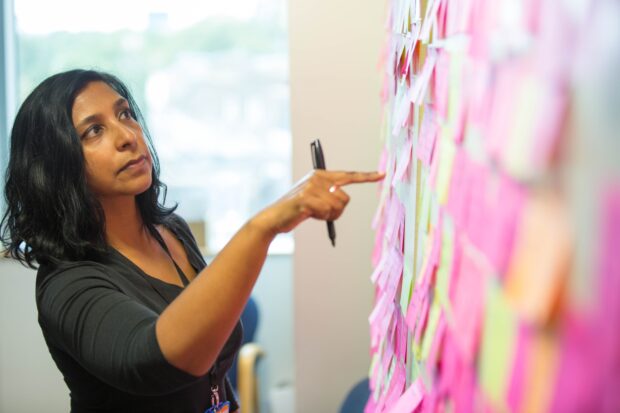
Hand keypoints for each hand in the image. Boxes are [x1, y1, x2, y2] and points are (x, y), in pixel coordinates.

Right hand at [252, 170, 384, 235]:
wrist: (275, 217)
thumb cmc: (297, 209)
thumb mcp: (315, 198)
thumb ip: (329, 194)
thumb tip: (342, 200)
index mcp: (321, 174)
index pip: (349, 175)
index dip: (367, 176)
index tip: (383, 174)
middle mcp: (317, 177)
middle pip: (345, 198)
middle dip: (337, 211)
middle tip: (321, 213)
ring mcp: (311, 187)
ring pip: (337, 207)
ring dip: (328, 216)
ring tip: (313, 213)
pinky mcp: (306, 198)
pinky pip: (326, 212)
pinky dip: (320, 218)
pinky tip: (308, 215)